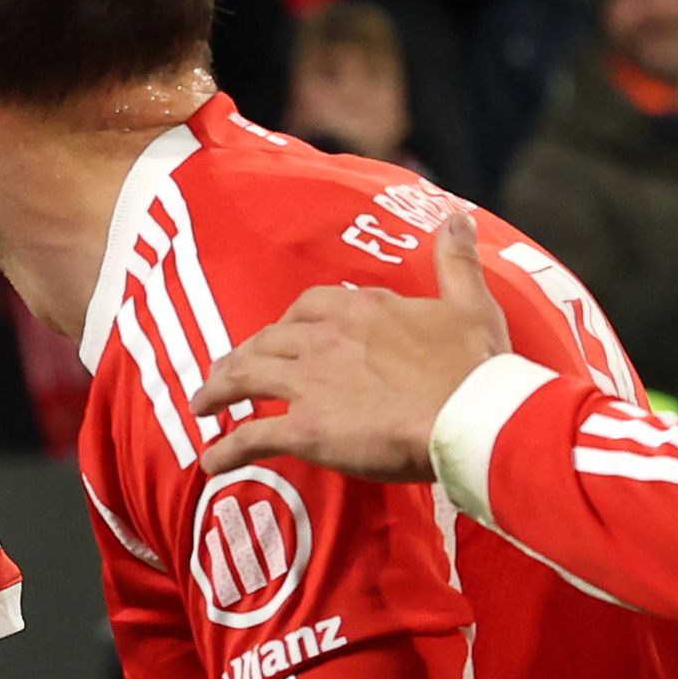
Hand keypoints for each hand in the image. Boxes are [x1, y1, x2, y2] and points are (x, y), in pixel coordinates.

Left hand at [190, 210, 507, 480]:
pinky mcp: (307, 428)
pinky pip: (252, 437)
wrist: (470, 414)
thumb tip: (456, 216)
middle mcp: (326, 338)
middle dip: (243, 354)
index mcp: (362, 308)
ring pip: (246, 378)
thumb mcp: (471, 303)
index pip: (310, 305)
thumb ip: (456, 261)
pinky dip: (226, 450)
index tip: (284, 334)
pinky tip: (210, 462)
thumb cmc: (475, 365)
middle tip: (228, 372)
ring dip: (219, 390)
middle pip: (268, 340)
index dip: (291, 322)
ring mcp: (310, 382)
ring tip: (202, 405)